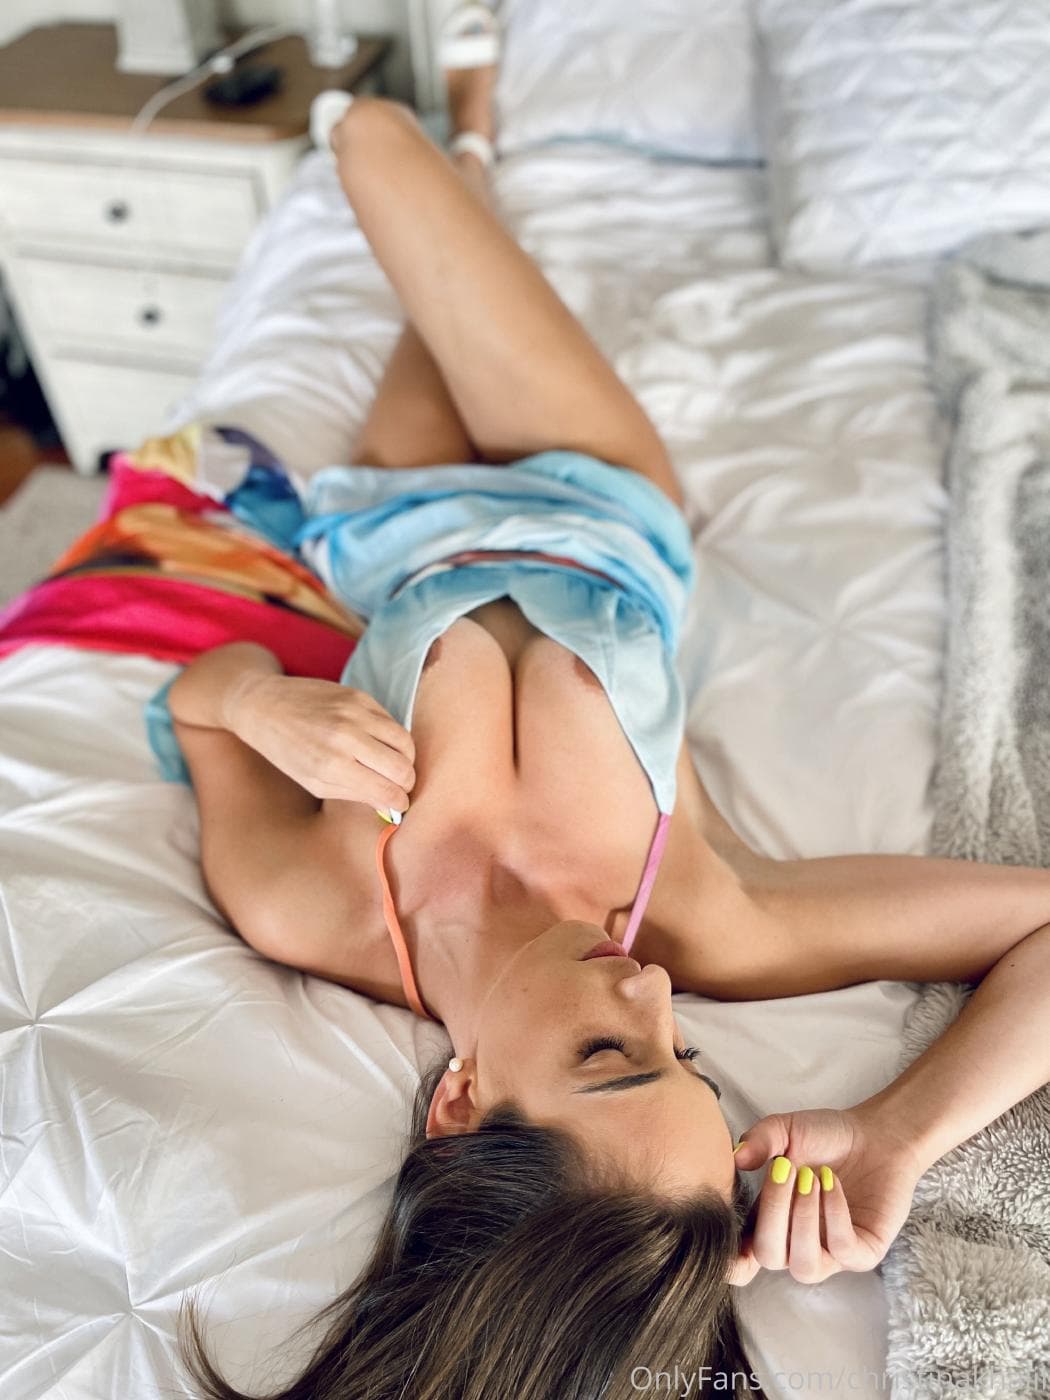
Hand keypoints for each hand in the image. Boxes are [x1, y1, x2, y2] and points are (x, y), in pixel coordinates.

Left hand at [229, 671, 415, 810]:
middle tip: (400, 787)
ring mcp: (355, 712)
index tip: (400, 805)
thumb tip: (388, 803)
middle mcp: (346, 737)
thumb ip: (354, 793)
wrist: (263, 704)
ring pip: (404, 741)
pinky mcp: (359, 695)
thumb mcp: (313, 782)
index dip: (399, 802)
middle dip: (407, 782)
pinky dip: (393, 737)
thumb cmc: (285, 750)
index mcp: (331, 765)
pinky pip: (392, 720)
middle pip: (402, 767)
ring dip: (406, 759)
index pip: (386, 789)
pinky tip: (381, 745)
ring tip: (395, 766)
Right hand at [727, 1106, 922, 1286]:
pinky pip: (842, 1249)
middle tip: (786, 1170)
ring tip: (811, 1178)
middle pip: (769, 1257)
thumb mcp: (785, 1130)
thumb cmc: (826, 1136)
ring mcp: (831, 1253)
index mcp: (770, 1223)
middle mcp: (797, 1245)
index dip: (731, 1262)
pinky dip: (833, 1213)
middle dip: (773, 1212)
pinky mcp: (864, 1253)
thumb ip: (760, 1140)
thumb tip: (737, 1157)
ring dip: (803, 1220)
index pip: (742, 1262)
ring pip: (805, 1267)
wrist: (876, 1134)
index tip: (725, 1233)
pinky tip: (832, 1182)